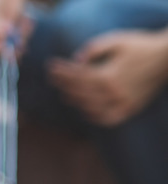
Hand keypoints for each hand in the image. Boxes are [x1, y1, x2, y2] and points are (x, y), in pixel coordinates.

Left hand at [48, 30, 167, 126]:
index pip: (77, 77)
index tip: (51, 67)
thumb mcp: (115, 40)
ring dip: (75, 100)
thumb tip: (76, 60)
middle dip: (64, 84)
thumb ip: (93, 48)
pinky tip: (85, 110)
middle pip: (80, 92)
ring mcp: (122, 103)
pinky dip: (95, 117)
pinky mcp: (131, 108)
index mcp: (108, 75)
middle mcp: (113, 93)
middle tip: (53, 78)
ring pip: (90, 107)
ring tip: (65, 93)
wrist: (166, 57)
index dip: (62, 72)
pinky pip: (108, 119)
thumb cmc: (139, 46)